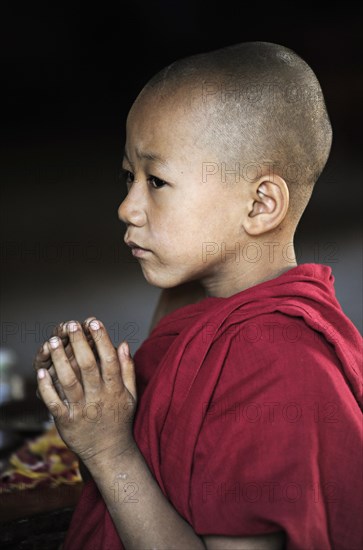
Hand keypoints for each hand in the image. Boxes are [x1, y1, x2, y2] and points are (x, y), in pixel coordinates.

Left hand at [36, 319, 136, 466]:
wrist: (109, 452)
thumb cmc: (119, 419)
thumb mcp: (131, 395)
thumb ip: (128, 369)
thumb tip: (123, 343)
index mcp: (115, 389)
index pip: (109, 360)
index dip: (102, 340)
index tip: (94, 322)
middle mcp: (99, 398)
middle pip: (88, 366)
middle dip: (79, 343)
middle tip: (71, 325)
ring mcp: (82, 410)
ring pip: (70, 382)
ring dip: (60, 360)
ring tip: (53, 341)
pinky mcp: (67, 422)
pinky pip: (55, 403)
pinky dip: (47, 388)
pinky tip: (41, 372)